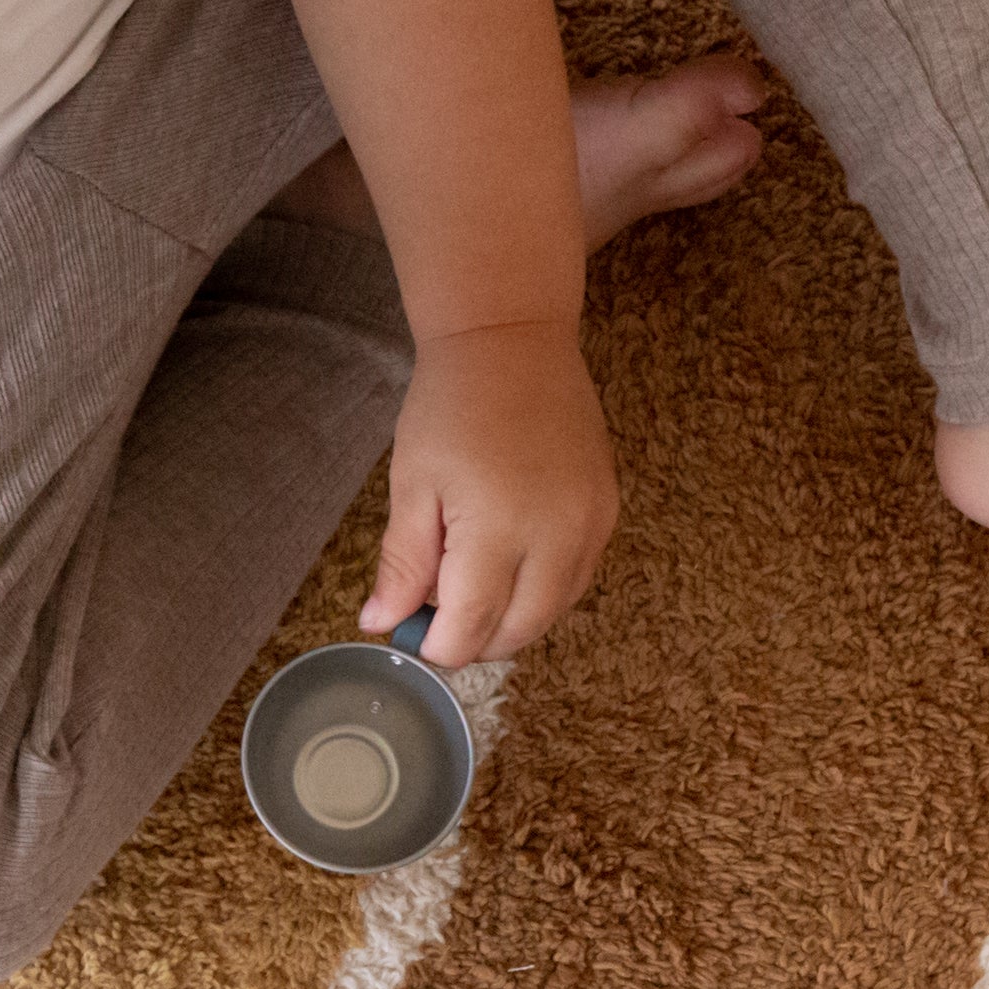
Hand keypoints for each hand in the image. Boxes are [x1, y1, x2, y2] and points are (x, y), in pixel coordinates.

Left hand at [363, 320, 617, 665]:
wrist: (513, 342)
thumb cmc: (452, 407)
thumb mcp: (413, 485)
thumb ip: (403, 563)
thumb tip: (380, 624)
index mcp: (498, 528)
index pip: (471, 628)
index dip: (437, 646)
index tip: (413, 635)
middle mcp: (558, 535)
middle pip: (519, 630)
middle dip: (475, 640)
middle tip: (438, 618)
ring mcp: (592, 524)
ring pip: (554, 612)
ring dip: (511, 620)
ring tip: (471, 588)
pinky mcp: (608, 511)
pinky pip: (577, 579)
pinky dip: (542, 591)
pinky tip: (509, 568)